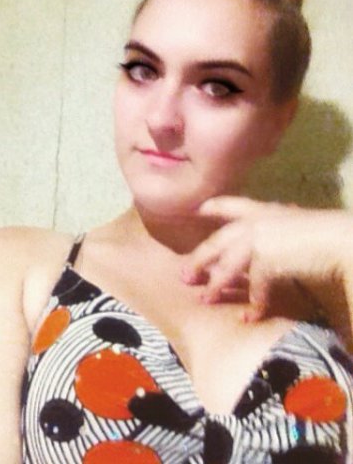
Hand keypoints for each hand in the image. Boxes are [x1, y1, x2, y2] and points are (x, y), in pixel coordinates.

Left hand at [181, 196, 349, 324]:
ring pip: (228, 267)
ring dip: (216, 285)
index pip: (232, 205)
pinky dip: (254, 305)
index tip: (198, 210)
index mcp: (265, 210)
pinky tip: (248, 318)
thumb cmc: (325, 232)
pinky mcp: (266, 259)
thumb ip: (280, 231)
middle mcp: (256, 223)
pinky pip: (256, 288)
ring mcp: (258, 240)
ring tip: (206, 300)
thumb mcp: (296, 225)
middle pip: (218, 241)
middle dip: (200, 258)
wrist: (341, 239)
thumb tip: (274, 244)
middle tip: (184, 275)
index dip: (214, 207)